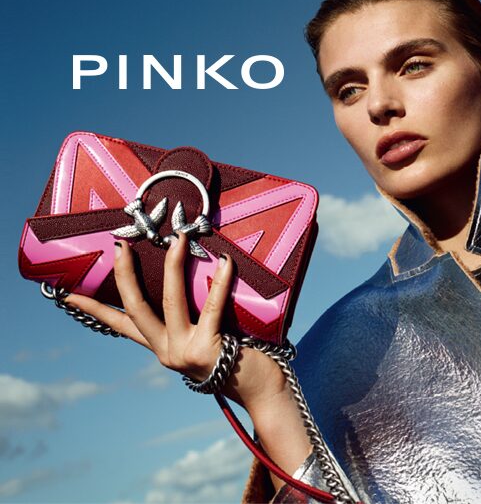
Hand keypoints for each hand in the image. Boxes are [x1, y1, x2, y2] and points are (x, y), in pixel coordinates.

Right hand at [65, 233, 311, 482]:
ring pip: (169, 303)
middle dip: (124, 276)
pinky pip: (211, 308)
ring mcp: (185, 352)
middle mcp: (167, 351)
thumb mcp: (205, 337)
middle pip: (136, 309)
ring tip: (177, 239)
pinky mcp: (208, 349)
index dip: (94, 308)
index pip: (121, 324)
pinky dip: (218, 282)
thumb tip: (196, 270)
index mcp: (162, 347)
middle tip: (119, 246)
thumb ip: (192, 315)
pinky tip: (224, 261)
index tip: (67, 293)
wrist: (261, 392)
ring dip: (172, 267)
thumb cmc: (239, 357)